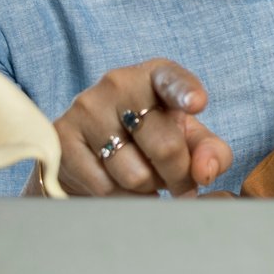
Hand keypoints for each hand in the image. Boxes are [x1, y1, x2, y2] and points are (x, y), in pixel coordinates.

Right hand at [44, 59, 232, 196]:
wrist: (89, 150)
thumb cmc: (150, 139)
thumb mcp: (186, 138)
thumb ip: (210, 151)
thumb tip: (205, 172)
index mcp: (154, 76)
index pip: (171, 80)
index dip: (185, 92)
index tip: (197, 103)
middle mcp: (118, 83)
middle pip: (165, 147)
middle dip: (178, 177)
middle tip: (178, 185)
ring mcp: (87, 108)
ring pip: (135, 174)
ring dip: (148, 189)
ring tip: (144, 178)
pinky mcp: (63, 137)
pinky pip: (106, 188)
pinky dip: (122, 198)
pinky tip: (120, 186)